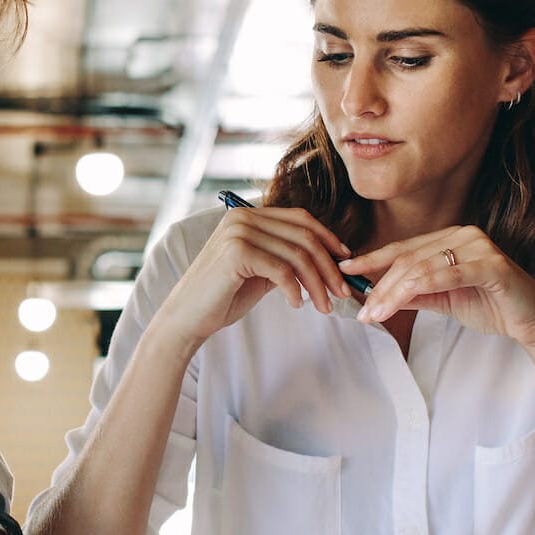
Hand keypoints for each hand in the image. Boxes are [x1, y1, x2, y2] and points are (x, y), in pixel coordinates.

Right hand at [155, 206, 353, 353]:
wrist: (187, 318)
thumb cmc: (223, 297)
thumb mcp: (260, 272)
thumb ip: (286, 259)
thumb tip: (330, 261)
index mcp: (248, 216)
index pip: (300, 219)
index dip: (328, 238)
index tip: (346, 261)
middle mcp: (243, 218)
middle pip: (304, 236)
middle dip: (329, 266)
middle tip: (342, 292)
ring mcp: (238, 232)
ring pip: (297, 255)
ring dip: (317, 284)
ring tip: (325, 306)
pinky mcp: (236, 253)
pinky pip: (282, 270)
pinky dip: (295, 290)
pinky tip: (297, 305)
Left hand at [340, 225, 534, 357]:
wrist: (534, 324)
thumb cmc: (493, 307)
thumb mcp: (445, 300)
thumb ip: (416, 293)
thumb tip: (378, 294)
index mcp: (452, 238)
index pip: (404, 249)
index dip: (372, 260)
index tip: (345, 271)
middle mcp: (464, 235)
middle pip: (409, 259)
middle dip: (379, 285)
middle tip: (360, 309)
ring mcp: (479, 247)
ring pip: (422, 267)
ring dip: (392, 292)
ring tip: (373, 313)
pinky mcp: (492, 265)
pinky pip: (448, 275)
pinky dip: (420, 287)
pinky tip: (399, 299)